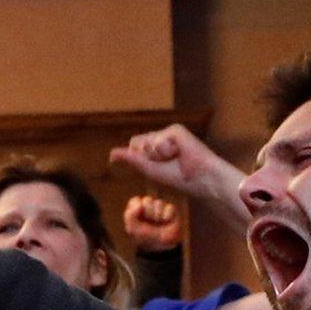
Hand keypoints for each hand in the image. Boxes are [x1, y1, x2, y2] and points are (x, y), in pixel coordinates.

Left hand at [110, 124, 244, 216]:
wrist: (199, 178)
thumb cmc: (177, 177)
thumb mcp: (148, 169)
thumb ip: (130, 159)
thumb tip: (111, 155)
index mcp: (153, 146)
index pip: (134, 146)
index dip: (142, 159)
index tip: (160, 167)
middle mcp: (160, 137)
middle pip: (137, 142)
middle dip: (148, 157)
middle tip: (167, 163)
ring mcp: (168, 132)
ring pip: (146, 141)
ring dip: (157, 155)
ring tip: (175, 158)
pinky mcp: (176, 130)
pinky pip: (158, 139)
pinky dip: (166, 150)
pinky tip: (179, 152)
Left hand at [123, 196, 184, 252]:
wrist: (160, 247)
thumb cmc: (145, 237)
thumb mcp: (132, 228)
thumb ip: (130, 215)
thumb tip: (139, 204)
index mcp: (137, 209)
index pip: (136, 200)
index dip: (137, 209)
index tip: (138, 218)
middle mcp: (148, 207)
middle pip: (147, 200)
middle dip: (148, 212)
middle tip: (149, 222)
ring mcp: (160, 208)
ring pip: (158, 203)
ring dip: (157, 216)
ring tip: (158, 223)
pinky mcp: (171, 211)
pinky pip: (169, 207)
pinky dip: (167, 216)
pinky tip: (166, 222)